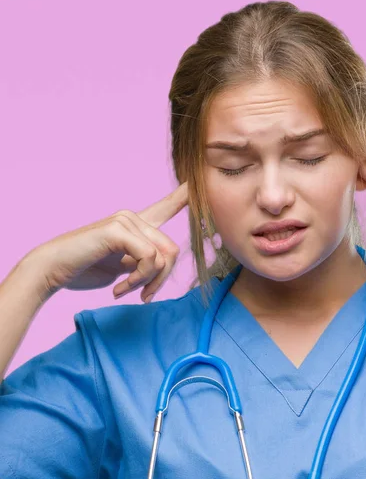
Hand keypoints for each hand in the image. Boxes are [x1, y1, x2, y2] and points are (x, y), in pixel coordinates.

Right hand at [28, 182, 188, 302]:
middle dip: (161, 280)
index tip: (200, 182)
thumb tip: (163, 263)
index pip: (168, 205)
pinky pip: (149, 259)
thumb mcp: (124, 266)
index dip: (186, 195)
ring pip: (163, 257)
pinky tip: (119, 288)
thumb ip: (144, 260)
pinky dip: (138, 279)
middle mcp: (133, 217)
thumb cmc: (85, 268)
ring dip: (147, 282)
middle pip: (172, 251)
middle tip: (144, 296)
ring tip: (126, 290)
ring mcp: (125, 220)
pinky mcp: (118, 229)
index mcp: (137, 224)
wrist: (52, 270)